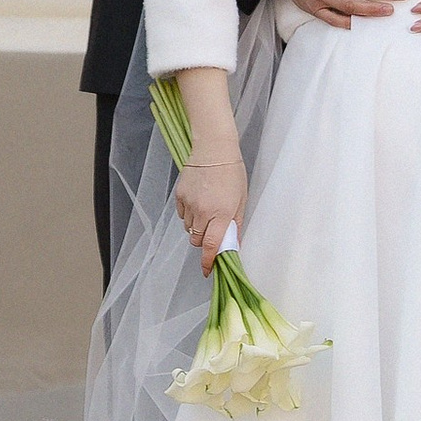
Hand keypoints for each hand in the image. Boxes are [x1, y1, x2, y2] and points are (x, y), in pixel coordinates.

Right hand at [174, 149, 245, 264]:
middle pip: (197, 240)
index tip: (207, 271)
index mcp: (221, 214)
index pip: (211, 246)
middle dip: (203, 241)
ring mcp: (189, 203)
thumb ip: (236, 224)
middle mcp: (203, 211)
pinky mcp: (179, 195)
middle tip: (212, 230)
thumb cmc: (232, 172)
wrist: (213, 149)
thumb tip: (233, 245)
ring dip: (196, 227)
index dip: (208, 262)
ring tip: (206, 210)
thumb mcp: (241, 199)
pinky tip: (197, 202)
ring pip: (188, 228)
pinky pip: (182, 215)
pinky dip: (188, 215)